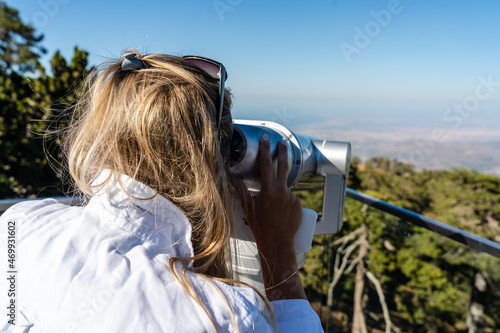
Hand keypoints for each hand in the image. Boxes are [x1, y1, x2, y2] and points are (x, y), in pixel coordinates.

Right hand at [249, 134, 305, 300]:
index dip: (265, 150)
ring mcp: (292, 198)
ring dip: (278, 194)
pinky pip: (291, 199)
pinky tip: (280, 215)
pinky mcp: (299, 205)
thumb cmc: (259, 226)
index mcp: (268, 190)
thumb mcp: (247, 207)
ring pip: (284, 189)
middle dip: (282, 152)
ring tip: (273, 211)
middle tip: (282, 142)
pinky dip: (285, 203)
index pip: (265, 165)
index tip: (266, 138)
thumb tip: (231, 176)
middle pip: (283, 166)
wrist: (277, 243)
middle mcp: (282, 191)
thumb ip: (239, 189)